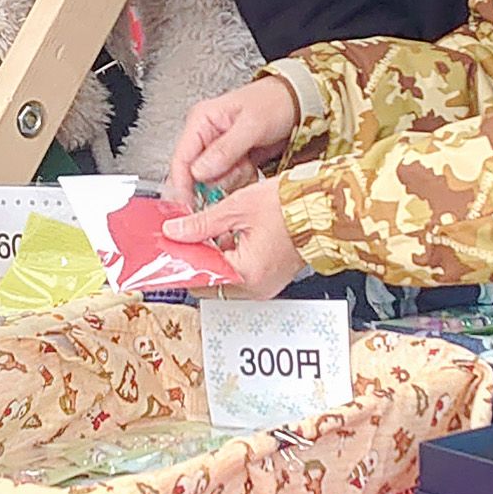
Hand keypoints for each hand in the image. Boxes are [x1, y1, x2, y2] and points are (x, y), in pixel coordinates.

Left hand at [162, 180, 302, 298]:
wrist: (324, 206)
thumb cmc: (291, 206)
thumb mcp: (237, 208)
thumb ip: (201, 223)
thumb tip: (175, 231)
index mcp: (246, 274)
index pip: (199, 277)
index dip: (181, 262)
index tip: (168, 252)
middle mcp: (256, 287)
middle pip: (210, 282)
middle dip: (196, 260)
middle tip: (184, 239)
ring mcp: (265, 285)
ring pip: (225, 278)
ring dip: (212, 258)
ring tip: (207, 233)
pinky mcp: (271, 277)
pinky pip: (241, 273)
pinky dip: (230, 257)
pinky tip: (227, 236)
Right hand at [164, 75, 298, 209]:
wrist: (298, 101)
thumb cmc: (276, 102)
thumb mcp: (252, 125)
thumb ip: (225, 149)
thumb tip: (199, 172)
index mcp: (202, 121)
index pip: (180, 159)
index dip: (182, 185)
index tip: (190, 206)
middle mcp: (205, 135)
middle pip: (197, 175)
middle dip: (221, 177)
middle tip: (241, 165)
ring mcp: (218, 150)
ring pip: (214, 181)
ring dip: (234, 178)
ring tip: (249, 161)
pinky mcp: (231, 160)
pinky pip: (229, 182)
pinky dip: (242, 180)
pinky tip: (253, 167)